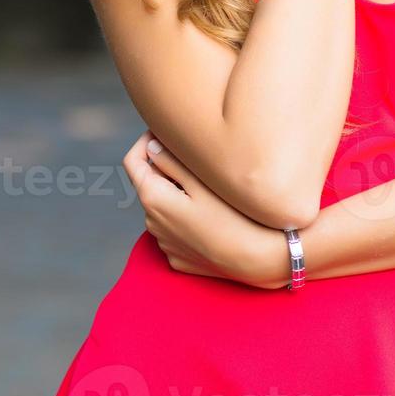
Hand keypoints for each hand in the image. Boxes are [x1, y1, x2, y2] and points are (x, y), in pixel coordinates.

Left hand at [120, 129, 291, 289]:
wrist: (262, 261)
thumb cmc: (236, 217)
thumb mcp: (202, 182)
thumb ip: (171, 161)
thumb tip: (151, 146)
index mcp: (153, 199)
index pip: (132, 162)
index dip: (145, 142)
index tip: (164, 134)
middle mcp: (152, 224)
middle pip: (151, 185)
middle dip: (167, 171)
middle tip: (198, 164)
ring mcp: (165, 244)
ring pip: (164, 208)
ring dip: (177, 196)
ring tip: (210, 192)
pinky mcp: (178, 258)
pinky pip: (176, 231)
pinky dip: (186, 219)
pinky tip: (213, 218)